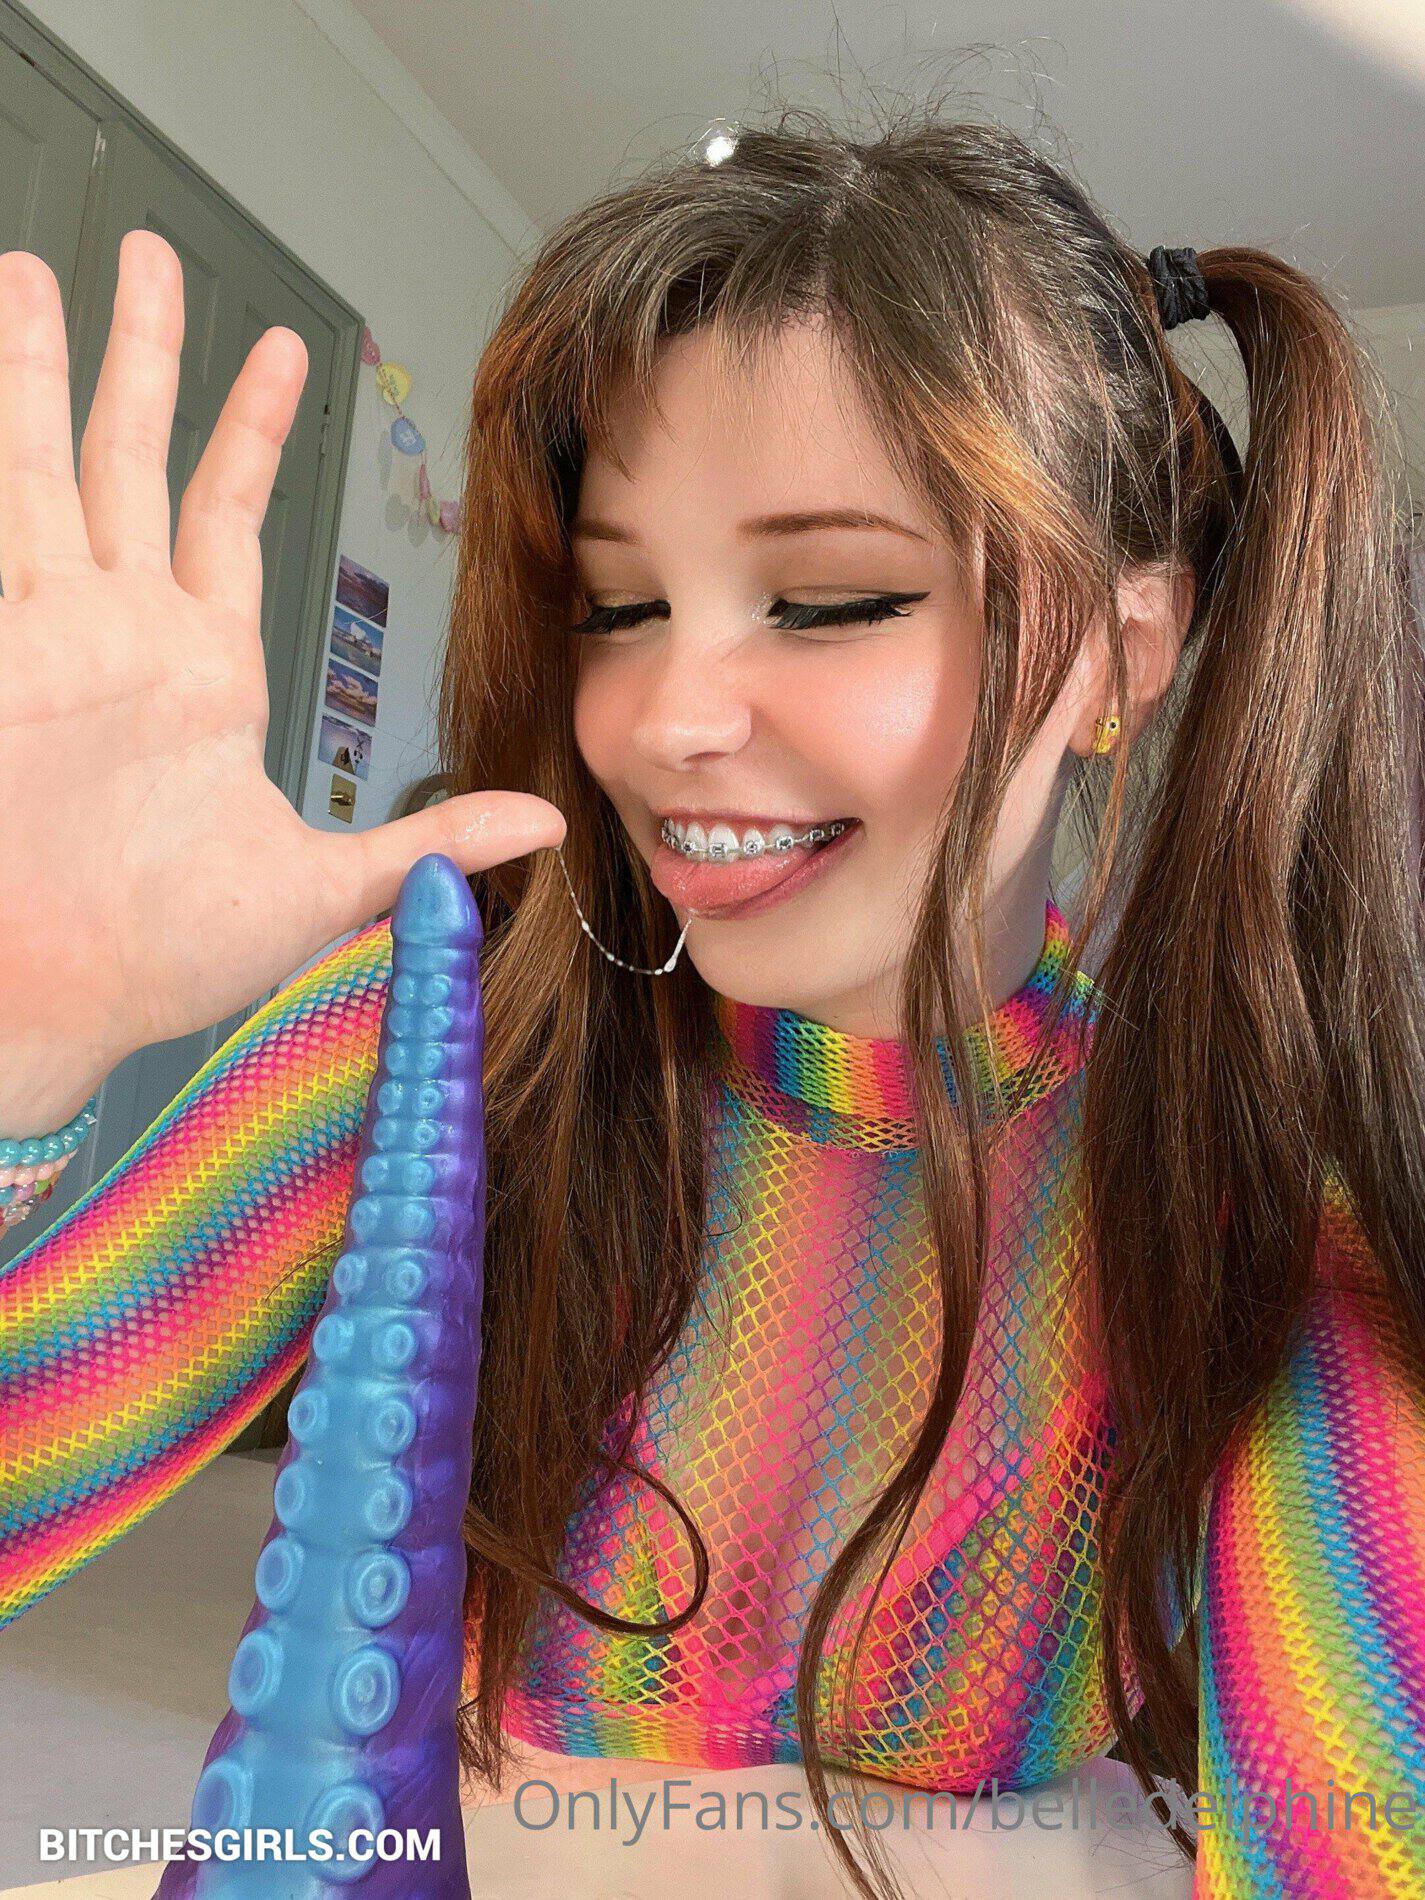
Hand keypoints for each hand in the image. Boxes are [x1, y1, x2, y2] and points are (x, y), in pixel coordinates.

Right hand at [0, 231, 563, 1118]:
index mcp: (203, 673)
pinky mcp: (0, 648)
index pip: (229, 516)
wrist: (51, 999)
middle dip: (146, 355)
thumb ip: (429, 844)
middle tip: (152, 258)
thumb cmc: (164, 957)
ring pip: (47, 459)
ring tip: (40, 268)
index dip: (251, 429)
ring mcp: (50, 632)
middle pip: (133, 457)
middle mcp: (124, 633)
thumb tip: (542, 830)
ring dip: (42, 363)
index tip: (283, 350)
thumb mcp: (323, 889)